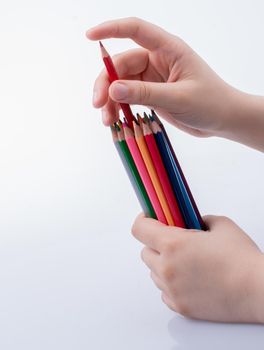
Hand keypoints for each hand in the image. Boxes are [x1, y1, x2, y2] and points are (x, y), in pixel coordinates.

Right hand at [86, 17, 263, 150]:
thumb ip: (146, 93)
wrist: (223, 120)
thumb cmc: (210, 103)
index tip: (90, 36)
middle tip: (98, 105)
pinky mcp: (151, 94)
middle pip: (121, 64)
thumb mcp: (178, 98)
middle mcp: (157, 60)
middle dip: (106, 83)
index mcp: (168, 49)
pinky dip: (119, 107)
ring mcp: (153, 78)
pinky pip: (129, 97)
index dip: (111, 29)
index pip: (136, 30)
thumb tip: (113, 90)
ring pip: (121, 83)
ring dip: (110, 100)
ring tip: (107, 120)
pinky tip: (115, 120)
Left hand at [132, 213, 263, 322]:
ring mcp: (172, 290)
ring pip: (154, 272)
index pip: (140, 229)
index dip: (143, 220)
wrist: (258, 290)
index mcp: (174, 244)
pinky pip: (164, 291)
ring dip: (163, 264)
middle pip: (145, 252)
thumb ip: (199, 220)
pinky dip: (171, 284)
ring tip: (185, 262)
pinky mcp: (180, 307)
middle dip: (156, 244)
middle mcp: (167, 268)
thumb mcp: (221, 225)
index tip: (149, 218)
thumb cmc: (242, 259)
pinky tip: (189, 278)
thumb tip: (191, 222)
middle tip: (174, 242)